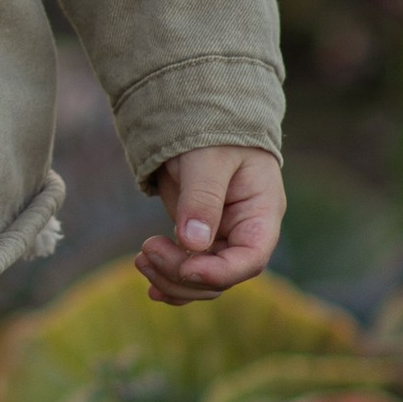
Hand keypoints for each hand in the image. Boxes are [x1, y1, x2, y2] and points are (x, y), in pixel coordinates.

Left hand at [135, 147, 283, 306]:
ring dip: (170, 278)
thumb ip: (202, 198)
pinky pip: (189, 270)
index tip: (185, 268)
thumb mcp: (208, 159)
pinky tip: (150, 282)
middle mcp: (245, 232)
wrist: (201, 119)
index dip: (218, 272)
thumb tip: (193, 243)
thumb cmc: (215, 131)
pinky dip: (169, 279)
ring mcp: (222, 238)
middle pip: (222, 276)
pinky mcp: (200, 239)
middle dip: (182, 274)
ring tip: (141, 259)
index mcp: (261, 213)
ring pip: (202, 280)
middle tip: (146, 251)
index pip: (251, 259)